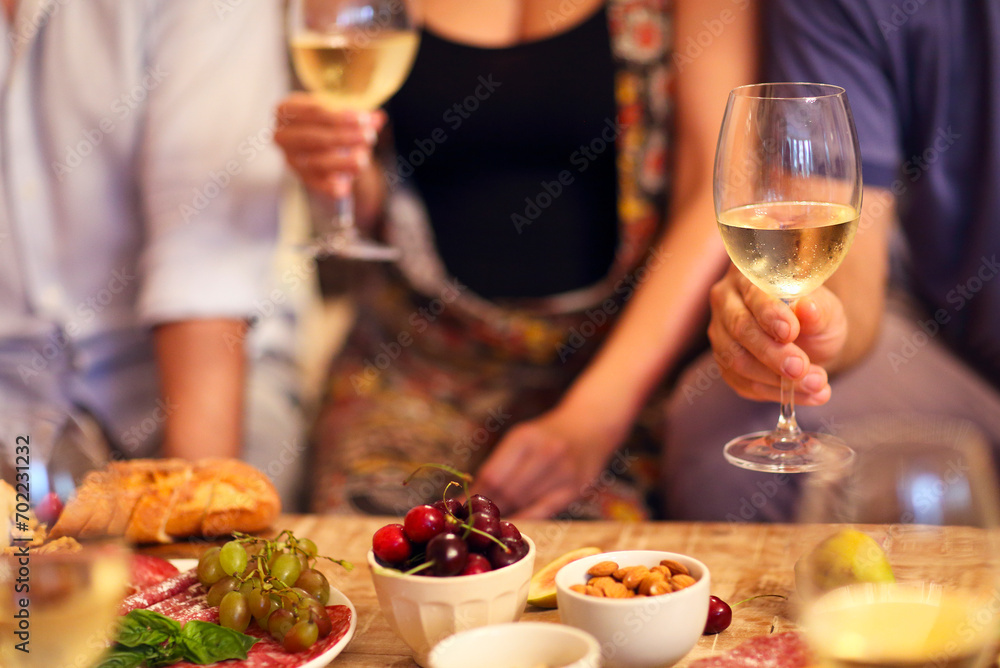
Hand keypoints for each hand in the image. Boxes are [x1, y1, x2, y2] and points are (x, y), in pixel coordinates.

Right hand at [273, 92, 385, 198]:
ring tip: (364, 159)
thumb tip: (378, 119)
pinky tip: (346, 187)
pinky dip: (331, 187)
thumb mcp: (342, 112)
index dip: (339, 116)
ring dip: (342, 162)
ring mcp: (290, 158)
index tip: (363, 119)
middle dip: (343, 138)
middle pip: (313, 137)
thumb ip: (359, 116)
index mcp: (286, 110)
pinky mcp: (302, 177)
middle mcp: (282, 135)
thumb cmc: (330, 120)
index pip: (313, 111)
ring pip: (316, 162)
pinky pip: (316, 184)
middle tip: (369, 137)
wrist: (322, 141)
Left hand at [474, 406, 622, 518]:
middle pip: (507, 491)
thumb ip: (499, 465)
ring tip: (494, 521)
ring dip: (507, 513)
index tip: (463, 508)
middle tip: (476, 520)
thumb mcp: (522, 438)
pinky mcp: (575, 488)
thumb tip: (469, 498)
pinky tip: (515, 524)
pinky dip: (527, 518)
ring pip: (523, 502)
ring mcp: (562, 471)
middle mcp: (544, 452)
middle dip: (490, 507)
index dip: (475, 495)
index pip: (492, 475)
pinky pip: (544, 510)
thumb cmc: (547, 436)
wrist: (590, 426)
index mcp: (524, 438)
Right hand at [707, 266, 848, 404]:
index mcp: (749, 275)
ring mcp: (721, 334)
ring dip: (777, 379)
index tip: (791, 332)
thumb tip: (807, 308)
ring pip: (737, 360)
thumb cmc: (816, 316)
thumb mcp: (827, 309)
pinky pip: (744, 383)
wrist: (811, 341)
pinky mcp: (726, 365)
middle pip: (740, 329)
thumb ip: (818, 310)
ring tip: (817, 384)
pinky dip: (776, 393)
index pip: (754, 294)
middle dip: (772, 353)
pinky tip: (808, 394)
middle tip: (801, 368)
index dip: (770, 313)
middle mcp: (727, 301)